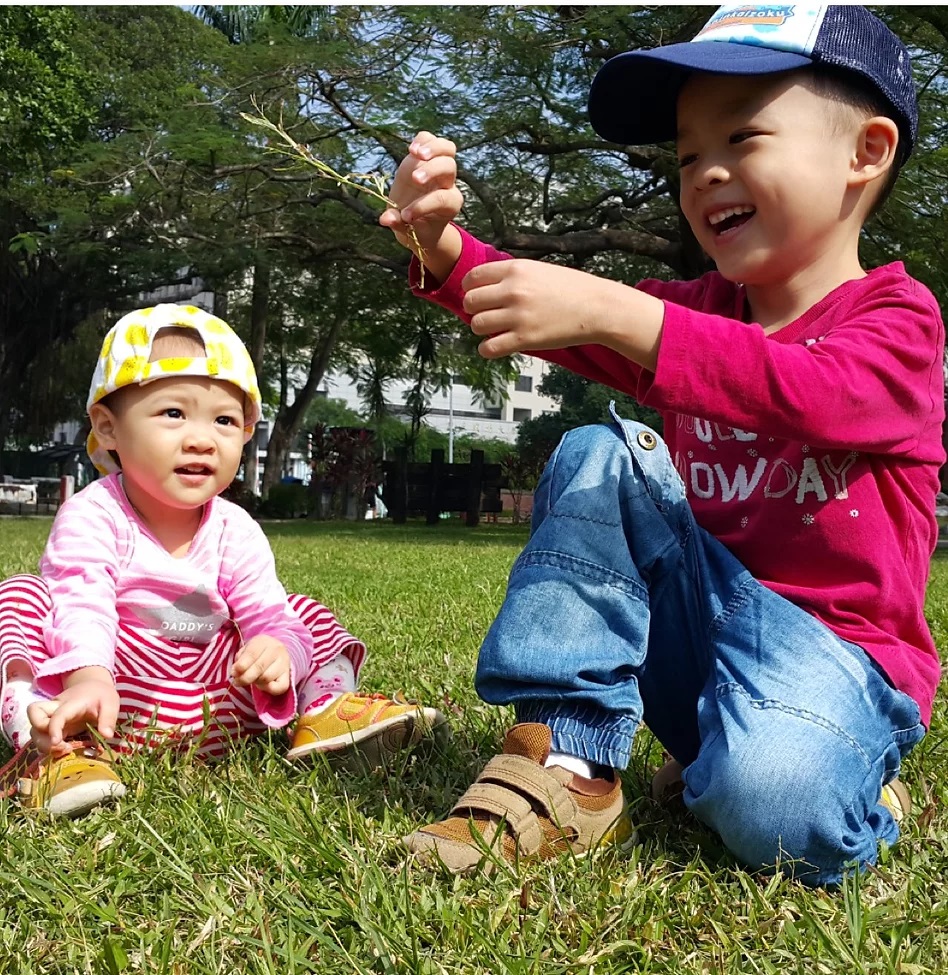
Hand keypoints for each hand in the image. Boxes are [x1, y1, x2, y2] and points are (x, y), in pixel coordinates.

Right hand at [27, 674, 119, 755]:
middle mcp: (56, 709)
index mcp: (71, 703)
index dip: (53, 728)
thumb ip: (108, 718)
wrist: (93, 687)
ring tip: (64, 750)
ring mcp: (52, 718)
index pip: (57, 714)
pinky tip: (63, 750)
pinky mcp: (53, 727)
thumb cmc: (101, 695)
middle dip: (41, 735)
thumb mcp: (110, 703)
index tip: (56, 742)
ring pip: (35, 730)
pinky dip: (47, 746)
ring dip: (43, 744)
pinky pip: (42, 737)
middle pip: (35, 718)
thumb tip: (106, 736)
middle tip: (60, 746)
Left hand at [231, 635, 291, 696]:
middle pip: (259, 667)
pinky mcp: (288, 676)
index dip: (241, 666)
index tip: (233, 673)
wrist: (276, 651)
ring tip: (253, 679)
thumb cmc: (256, 652)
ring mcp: (284, 663)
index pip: (252, 654)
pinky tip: (263, 685)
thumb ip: (240, 660)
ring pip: (267, 678)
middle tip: (237, 682)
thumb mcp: (246, 650)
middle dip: (245, 677)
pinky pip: (280, 687)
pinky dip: (269, 689)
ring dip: (256, 682)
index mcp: (263, 641)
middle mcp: (277, 650)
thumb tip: (235, 672)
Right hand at [379, 131, 463, 281]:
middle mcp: (448, 184)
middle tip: (415, 179)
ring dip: (432, 148)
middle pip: (449, 167)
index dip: (423, 205)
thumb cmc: (415, 227)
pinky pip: (431, 140)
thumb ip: (398, 224)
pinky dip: (423, 140)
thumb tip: (385, 219)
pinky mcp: (426, 157)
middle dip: (432, 171)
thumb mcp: (408, 231)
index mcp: (450, 205)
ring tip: (415, 152)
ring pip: (448, 149)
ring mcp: (438, 168)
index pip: (442, 199)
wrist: (417, 219)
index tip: (405, 216)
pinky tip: (411, 149)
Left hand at [462, 259, 664, 369]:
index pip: (473, 277)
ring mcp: (518, 315)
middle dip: (474, 309)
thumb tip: (484, 284)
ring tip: (495, 329)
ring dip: (482, 329)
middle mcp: (514, 290)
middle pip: (470, 302)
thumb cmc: (570, 288)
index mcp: (516, 269)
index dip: (471, 288)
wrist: (597, 308)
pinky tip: (495, 346)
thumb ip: (511, 275)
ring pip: (477, 324)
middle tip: (487, 313)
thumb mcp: (538, 269)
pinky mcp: (525, 339)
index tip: (478, 295)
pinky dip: (487, 349)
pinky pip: (489, 348)